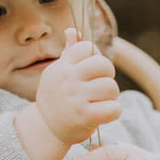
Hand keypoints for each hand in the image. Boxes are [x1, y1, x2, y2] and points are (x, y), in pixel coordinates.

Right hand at [36, 28, 120, 144]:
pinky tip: (106, 113)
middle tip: (101, 85)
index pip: (87, 47)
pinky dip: (114, 111)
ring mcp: (76, 98)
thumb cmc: (56, 98)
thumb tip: (72, 30)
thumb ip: (69, 52)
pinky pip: (113, 108)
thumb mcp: (58, 73)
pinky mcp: (84, 116)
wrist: (45, 129)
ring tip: (102, 101)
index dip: (95, 57)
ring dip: (111, 95)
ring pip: (111, 87)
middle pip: (103, 65)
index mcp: (62, 66)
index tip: (90, 70)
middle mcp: (68, 80)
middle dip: (107, 75)